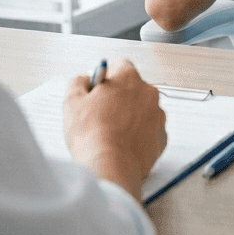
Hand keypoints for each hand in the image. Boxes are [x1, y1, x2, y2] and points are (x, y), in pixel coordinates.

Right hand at [63, 59, 166, 201]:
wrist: (110, 168)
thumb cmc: (92, 134)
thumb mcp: (72, 100)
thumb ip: (78, 81)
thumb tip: (85, 79)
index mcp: (128, 78)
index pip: (119, 66)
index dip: (105, 79)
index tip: (97, 92)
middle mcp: (149, 93)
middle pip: (132, 89)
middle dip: (118, 99)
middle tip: (100, 116)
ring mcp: (158, 116)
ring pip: (142, 111)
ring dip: (129, 117)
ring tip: (110, 134)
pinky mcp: (162, 138)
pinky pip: (149, 132)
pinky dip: (138, 136)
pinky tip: (121, 146)